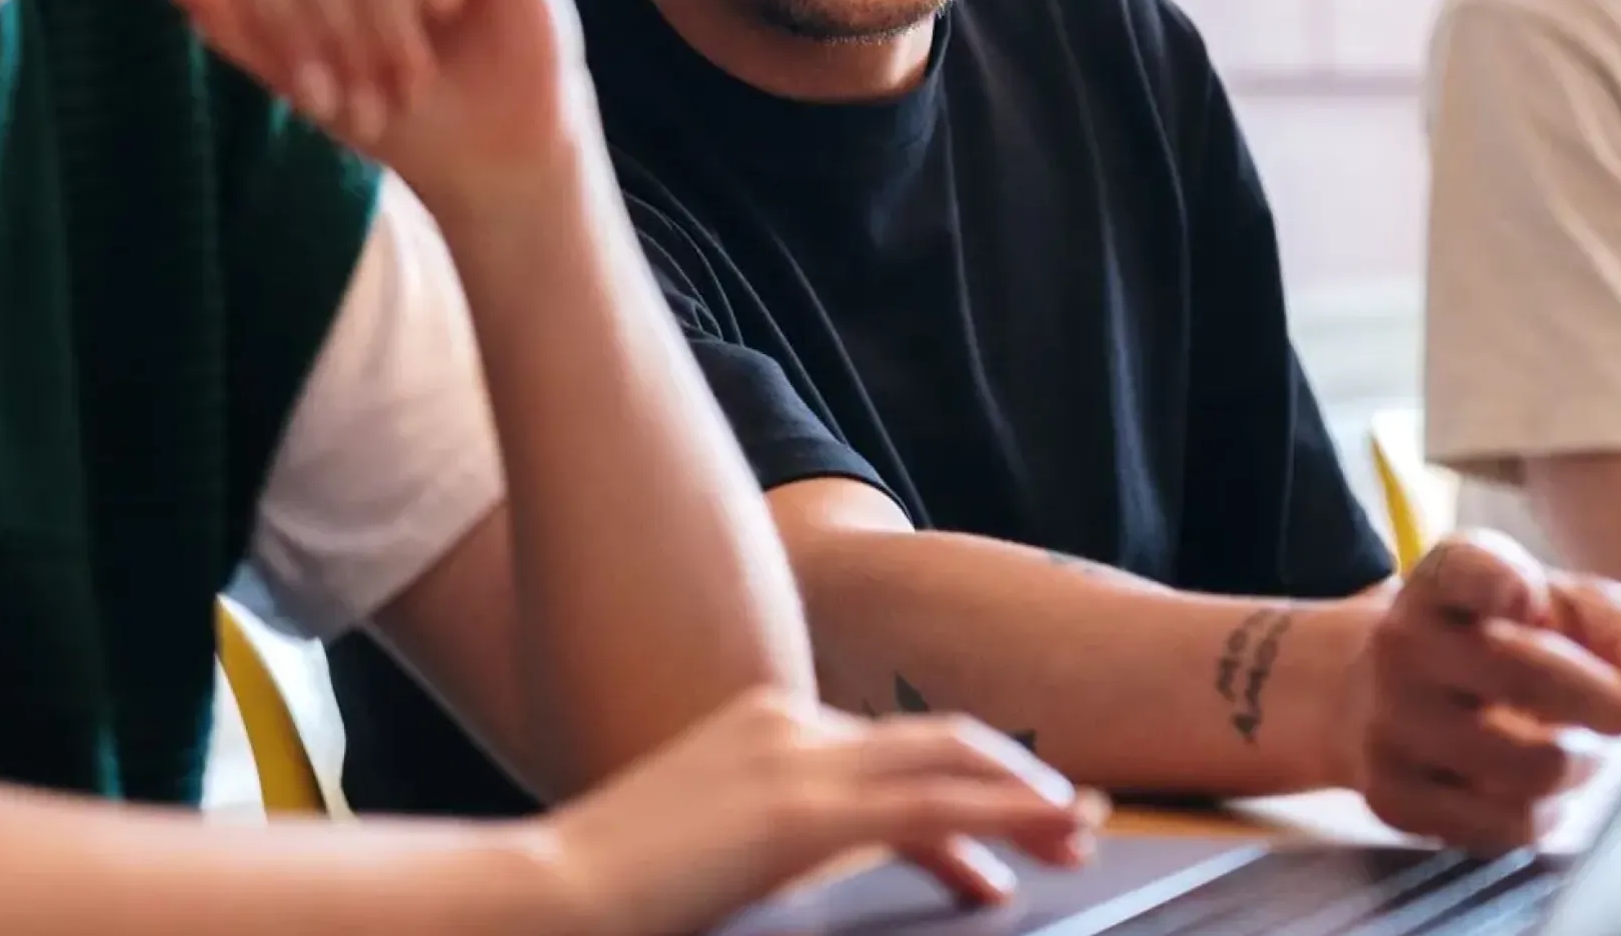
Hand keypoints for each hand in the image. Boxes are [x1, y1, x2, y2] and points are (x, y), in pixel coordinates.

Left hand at [143, 0, 586, 204]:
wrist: (488, 147)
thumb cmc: (392, 111)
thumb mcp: (298, 78)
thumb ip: (232, 20)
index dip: (278, 21)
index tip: (315, 93)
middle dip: (334, 28)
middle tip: (368, 95)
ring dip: (387, 19)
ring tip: (409, 76)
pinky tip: (448, 10)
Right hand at [540, 687, 1102, 935]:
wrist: (544, 895)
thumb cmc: (615, 892)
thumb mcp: (719, 856)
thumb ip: (780, 852)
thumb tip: (827, 878)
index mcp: (765, 727)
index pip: (890, 750)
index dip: (962, 785)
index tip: (1009, 830)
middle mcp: (789, 724)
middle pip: (933, 741)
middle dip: (1013, 779)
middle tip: (1072, 822)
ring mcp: (794, 757)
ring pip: (946, 761)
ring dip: (1023, 794)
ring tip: (1076, 832)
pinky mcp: (800, 811)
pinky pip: (927, 803)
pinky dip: (997, 812)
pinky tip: (1038, 833)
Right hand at [1346, 531, 1620, 855]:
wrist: (1393, 695)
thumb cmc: (1508, 644)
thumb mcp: (1567, 613)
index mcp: (1444, 582)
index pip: (1462, 570)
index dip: (1497, 581)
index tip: (1527, 596)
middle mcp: (1405, 643)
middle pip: (1520, 672)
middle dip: (1605, 700)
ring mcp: (1392, 722)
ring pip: (1531, 764)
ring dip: (1584, 766)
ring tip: (1587, 753)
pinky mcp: (1394, 796)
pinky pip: (1507, 825)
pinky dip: (1547, 815)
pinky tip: (1543, 793)